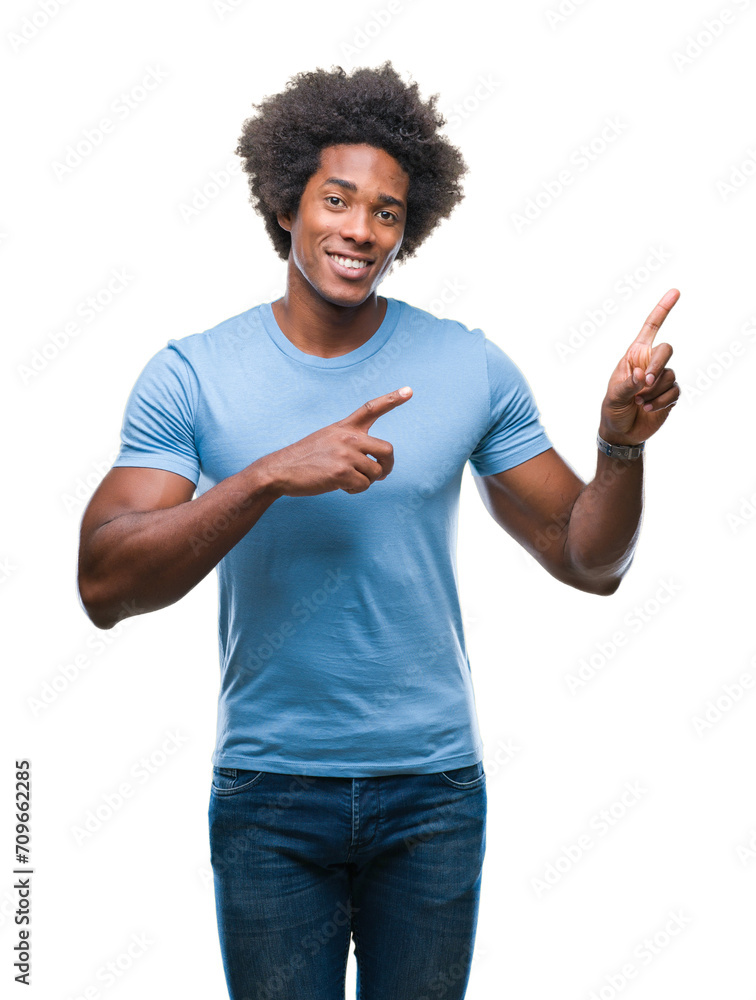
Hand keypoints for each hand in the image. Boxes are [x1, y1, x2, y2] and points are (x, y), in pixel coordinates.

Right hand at [258, 387, 412, 496]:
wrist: (279, 470)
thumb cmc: (304, 459)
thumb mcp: (327, 440)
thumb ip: (352, 446)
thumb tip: (378, 469)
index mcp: (344, 427)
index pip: (371, 408)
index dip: (392, 399)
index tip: (409, 390)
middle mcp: (347, 437)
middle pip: (387, 449)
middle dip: (388, 466)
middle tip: (381, 475)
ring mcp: (345, 454)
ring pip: (375, 473)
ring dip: (367, 482)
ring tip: (349, 482)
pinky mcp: (341, 472)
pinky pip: (363, 485)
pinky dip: (356, 491)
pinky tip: (341, 488)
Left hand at [599, 288, 679, 445]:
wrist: (622, 432)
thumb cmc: (613, 409)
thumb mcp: (614, 396)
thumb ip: (628, 384)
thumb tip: (644, 376)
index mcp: (635, 355)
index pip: (651, 328)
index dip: (663, 309)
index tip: (675, 291)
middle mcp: (650, 363)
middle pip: (667, 350)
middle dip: (657, 366)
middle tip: (644, 383)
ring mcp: (662, 378)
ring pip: (670, 374)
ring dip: (654, 391)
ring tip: (639, 401)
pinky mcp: (670, 394)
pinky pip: (675, 391)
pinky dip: (661, 401)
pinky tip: (647, 408)